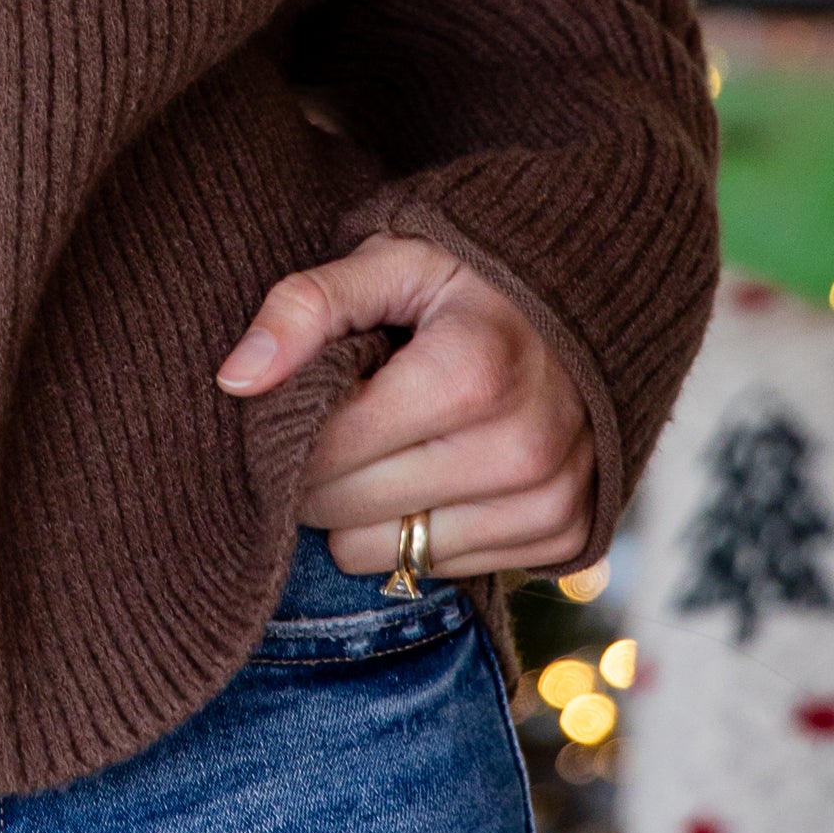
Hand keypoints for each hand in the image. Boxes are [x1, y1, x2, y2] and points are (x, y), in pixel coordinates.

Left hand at [215, 232, 594, 580]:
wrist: (597, 302)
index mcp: (470, 375)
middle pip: (347, 513)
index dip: (291, 432)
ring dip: (368, 512)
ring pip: (388, 556)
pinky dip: (424, 530)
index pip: (325, 451)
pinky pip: (445, 570)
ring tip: (393, 447)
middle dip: (322, 474)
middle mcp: (520, 452)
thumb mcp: (390, 262)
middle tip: (342, 426)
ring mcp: (550, 503)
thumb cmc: (473, 281)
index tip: (300, 403)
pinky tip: (439, 473)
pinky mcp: (568, 540)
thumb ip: (305, 307)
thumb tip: (236, 379)